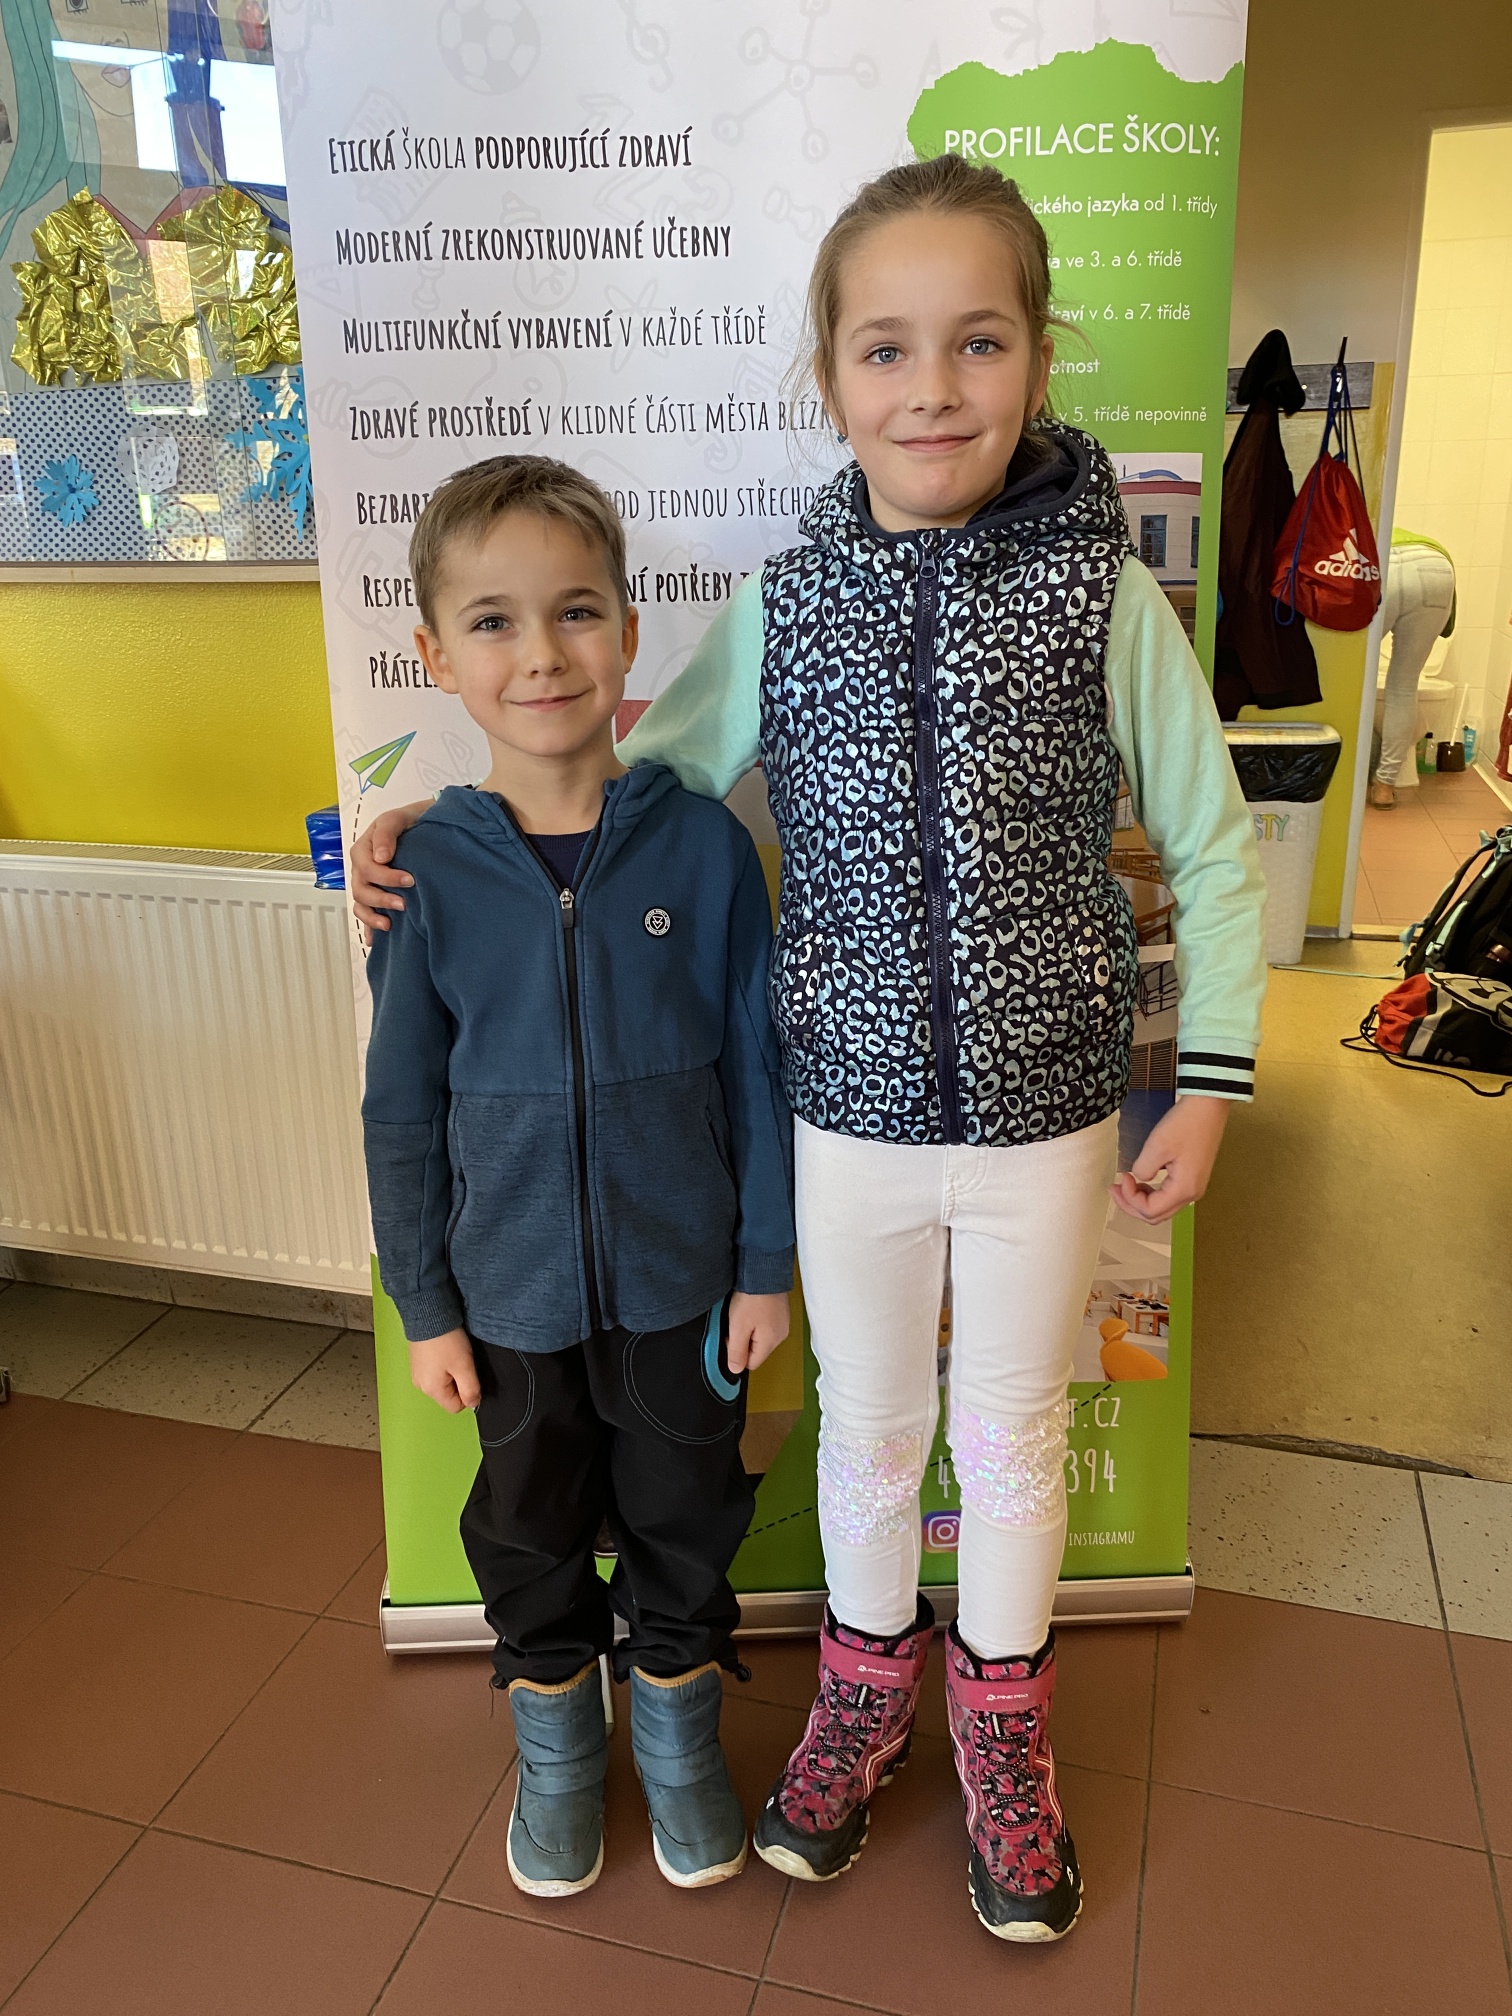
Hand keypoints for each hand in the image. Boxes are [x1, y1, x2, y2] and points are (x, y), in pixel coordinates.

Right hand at [350, 800, 427, 936]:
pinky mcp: (375, 894)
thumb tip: (381, 857)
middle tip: (404, 904)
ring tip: (390, 924)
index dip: (386, 877)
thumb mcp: (397, 818)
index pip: (367, 868)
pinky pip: (365, 913)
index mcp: (363, 849)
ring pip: (360, 904)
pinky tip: (375, 940)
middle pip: (361, 890)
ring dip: (373, 916)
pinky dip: (369, 927)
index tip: (410, 880)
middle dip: (381, 899)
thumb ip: (387, 833)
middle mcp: (361, 868)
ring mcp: (366, 883)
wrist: (420, 826)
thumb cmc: (408, 821)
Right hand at [409, 1327, 480, 1411]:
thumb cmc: (447, 1341)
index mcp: (432, 1390)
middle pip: (448, 1395)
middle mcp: (421, 1386)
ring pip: (442, 1383)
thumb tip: (473, 1403)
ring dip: (451, 1372)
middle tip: (461, 1361)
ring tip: (453, 1354)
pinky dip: (443, 1364)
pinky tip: (445, 1350)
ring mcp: (417, 1374)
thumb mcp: (465, 1366)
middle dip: (459, 1381)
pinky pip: (435, 1372)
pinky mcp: (417, 1363)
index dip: (467, 1394)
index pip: (456, 1407)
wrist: (428, 1315)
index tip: (469, 1374)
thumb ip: (471, 1389)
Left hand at [725, 1291, 789, 1374]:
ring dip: (749, 1328)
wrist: (764, 1271)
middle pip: (757, 1350)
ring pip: (760, 1336)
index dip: (737, 1354)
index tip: (731, 1337)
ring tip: (744, 1312)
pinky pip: (766, 1324)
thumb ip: (737, 1351)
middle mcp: (780, 1335)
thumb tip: (736, 1369)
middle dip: (743, 1340)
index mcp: (771, 1342)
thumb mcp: (738, 1328)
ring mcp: (782, 1322)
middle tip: (736, 1322)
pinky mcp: (780, 1312)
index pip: (752, 1363)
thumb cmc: (752, 1298)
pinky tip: (752, 1306)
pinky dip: (756, 1319)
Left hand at [1109, 1096, 1230, 1225]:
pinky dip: (1153, 1192)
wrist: (1208, 1106)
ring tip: (1125, 1183)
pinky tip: (1143, 1179)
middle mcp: (1192, 1194)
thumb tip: (1139, 1178)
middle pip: (1157, 1215)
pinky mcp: (1193, 1177)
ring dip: (1141, 1200)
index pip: (1150, 1210)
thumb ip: (1143, 1169)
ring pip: (1163, 1207)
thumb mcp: (1157, 1147)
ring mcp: (1195, 1186)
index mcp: (1184, 1190)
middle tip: (1115, 1187)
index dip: (1130, 1198)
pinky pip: (1170, 1195)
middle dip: (1132, 1204)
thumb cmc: (1184, 1124)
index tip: (1121, 1177)